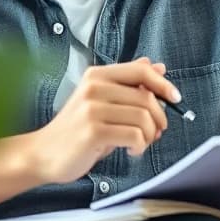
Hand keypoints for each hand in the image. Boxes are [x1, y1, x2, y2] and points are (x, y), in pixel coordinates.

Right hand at [30, 57, 179, 184]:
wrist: (43, 154)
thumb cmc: (76, 130)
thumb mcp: (101, 101)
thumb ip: (128, 84)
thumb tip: (157, 66)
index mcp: (97, 75)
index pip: (141, 70)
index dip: (163, 84)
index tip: (176, 98)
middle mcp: (93, 87)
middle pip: (147, 98)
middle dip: (159, 119)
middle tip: (156, 132)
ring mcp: (91, 109)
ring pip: (144, 118)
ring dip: (150, 136)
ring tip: (140, 143)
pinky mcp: (92, 131)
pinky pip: (134, 136)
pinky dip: (140, 147)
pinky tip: (130, 151)